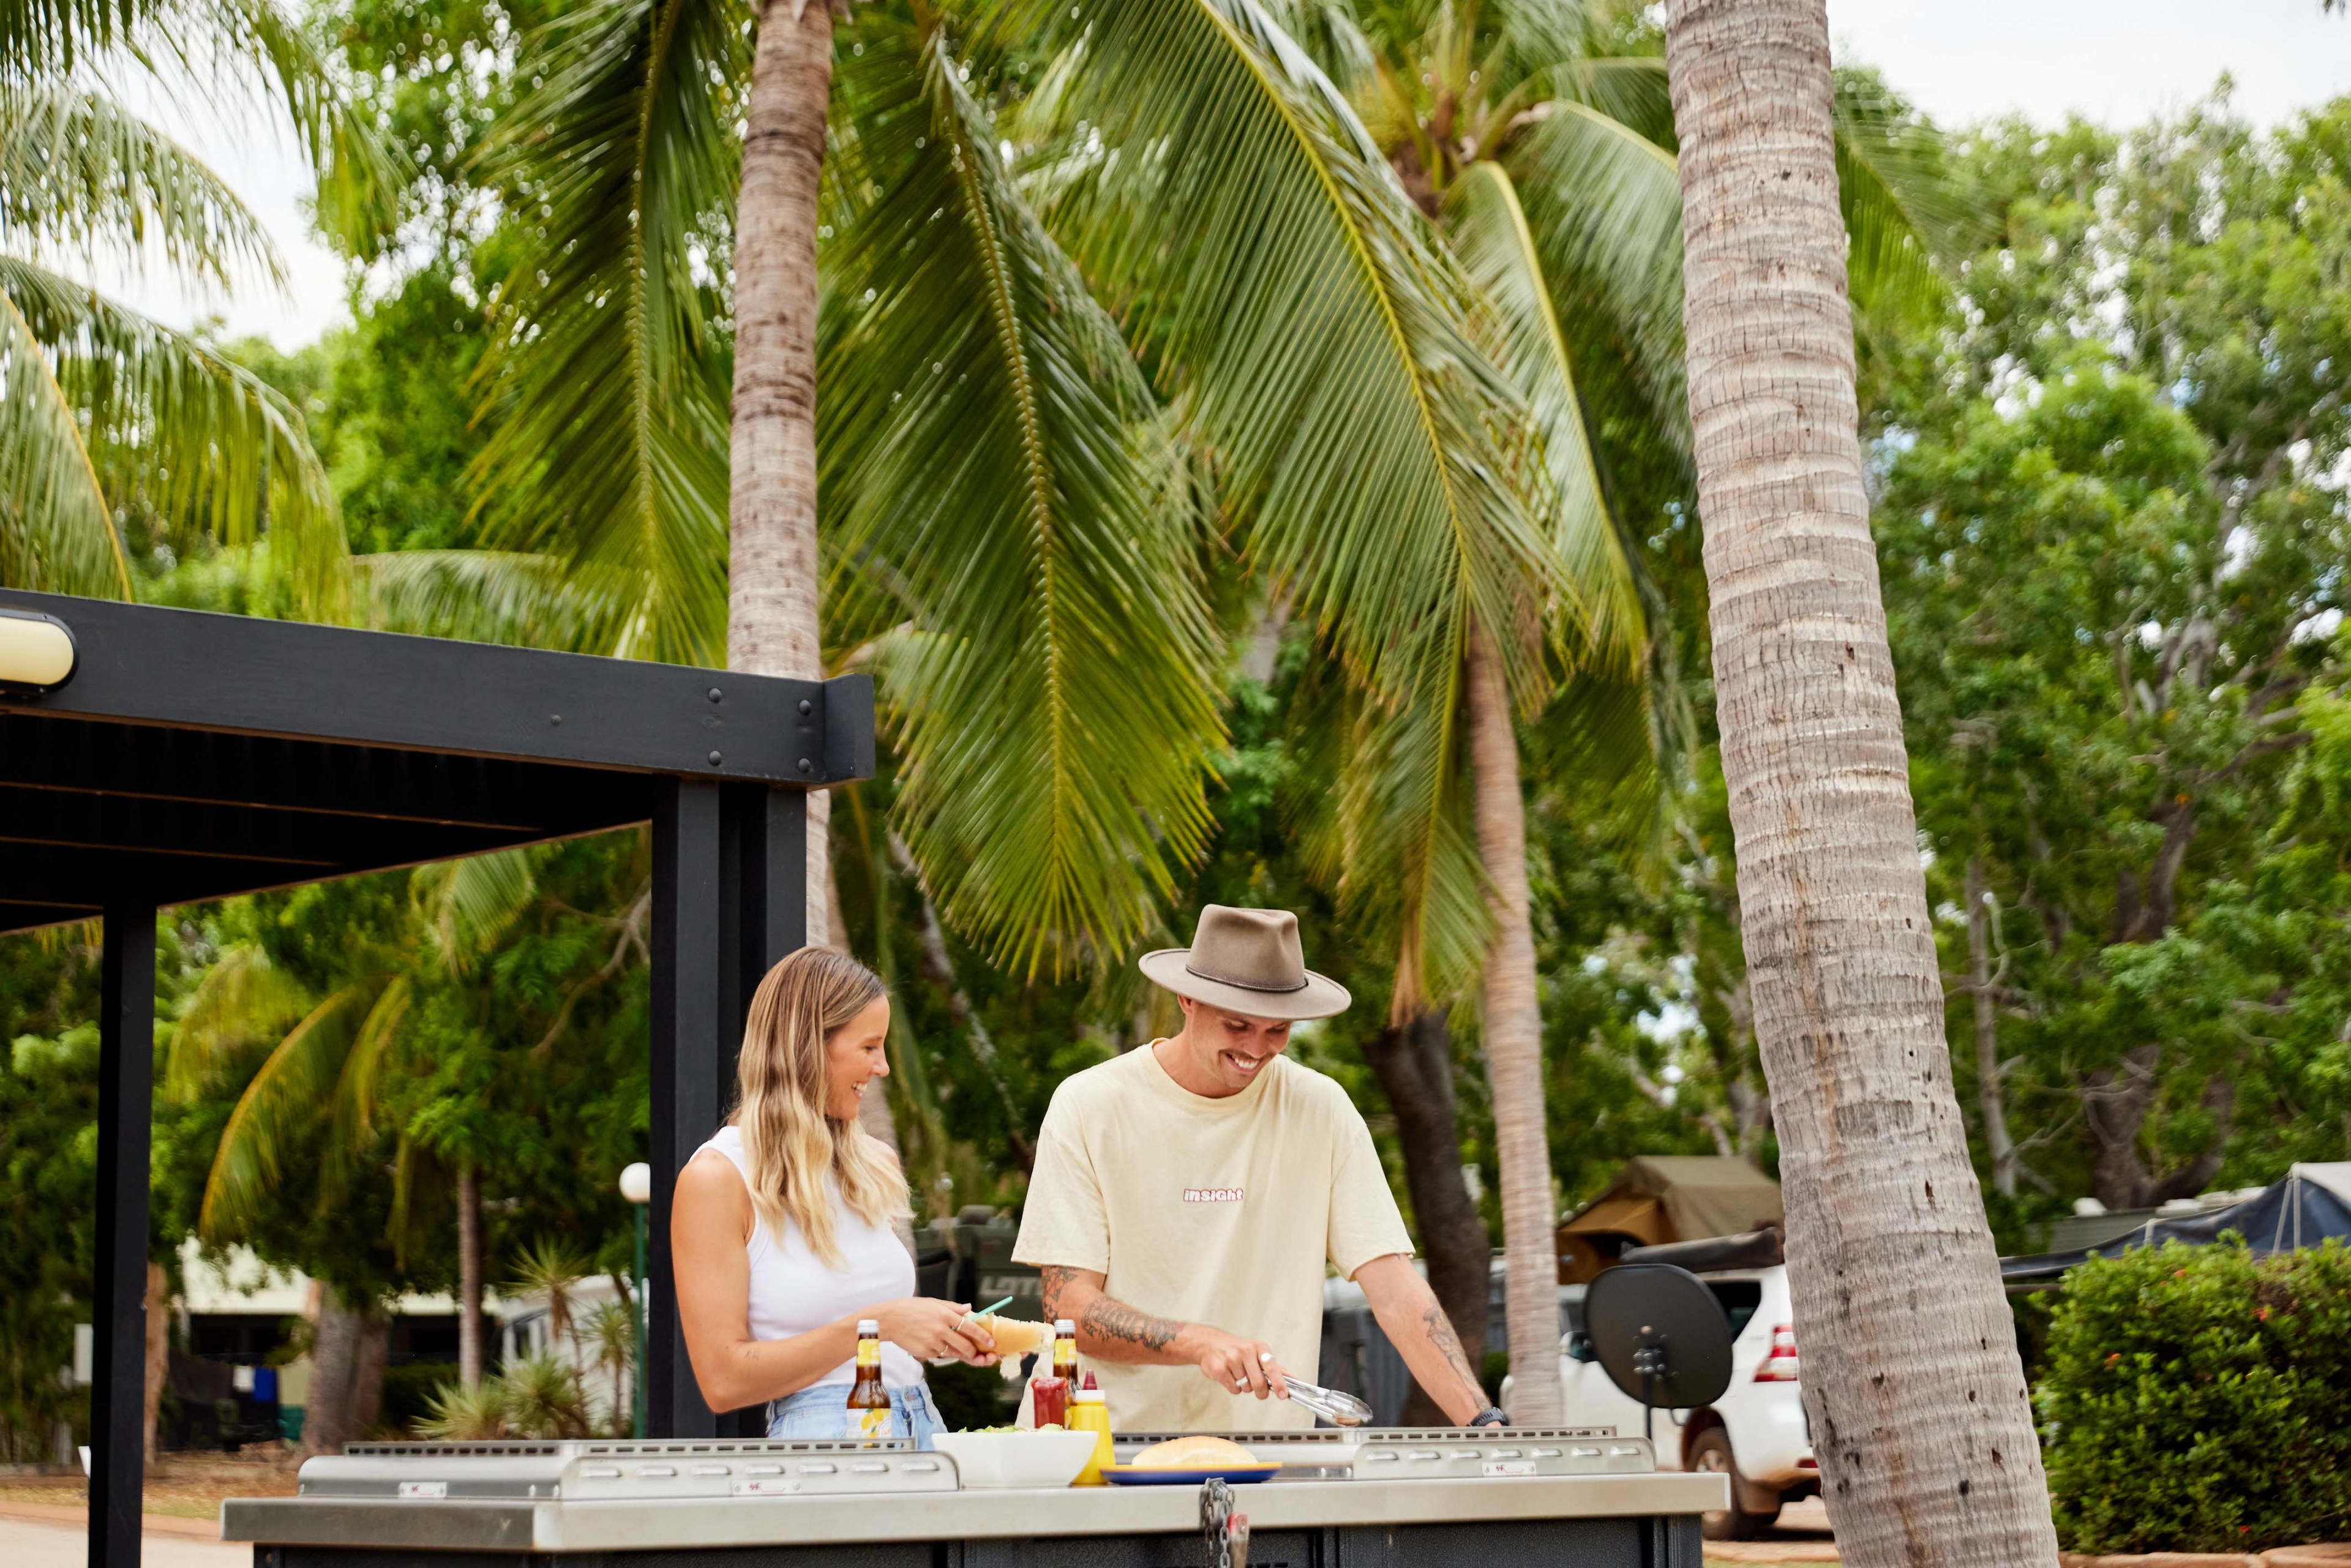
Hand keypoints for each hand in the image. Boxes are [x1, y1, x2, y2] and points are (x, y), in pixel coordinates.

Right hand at [868, 1299, 997, 1365]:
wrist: (889, 1320)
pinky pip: (939, 1355)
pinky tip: (938, 1346)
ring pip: (953, 1353)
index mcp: (945, 1314)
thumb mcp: (934, 1303)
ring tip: (965, 1353)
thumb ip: (953, 1307)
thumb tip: (970, 1309)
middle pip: (965, 1345)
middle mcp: (941, 1329)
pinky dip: (942, 1353)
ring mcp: (933, 1343)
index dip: (983, 1336)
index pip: (970, 1327)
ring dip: (960, 1354)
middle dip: (975, 1352)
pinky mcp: (925, 1353)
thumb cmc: (912, 1309)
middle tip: (980, 1354)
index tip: (992, 1343)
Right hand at [1189, 1328, 1288, 1399]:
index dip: (1279, 1382)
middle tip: (1259, 1391)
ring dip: (1244, 1387)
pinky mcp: (1219, 1368)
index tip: (1283, 1394)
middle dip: (1261, 1391)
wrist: (1209, 1343)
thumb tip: (1292, 1379)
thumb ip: (1274, 1367)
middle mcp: (1246, 1350)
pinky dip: (1234, 1388)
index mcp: (1259, 1347)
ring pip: (1245, 1387)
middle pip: (1259, 1382)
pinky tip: (1230, 1377)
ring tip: (1238, 1374)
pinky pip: (1233, 1389)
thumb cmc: (1236, 1348)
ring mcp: (1231, 1359)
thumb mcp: (1257, 1352)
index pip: (1272, 1366)